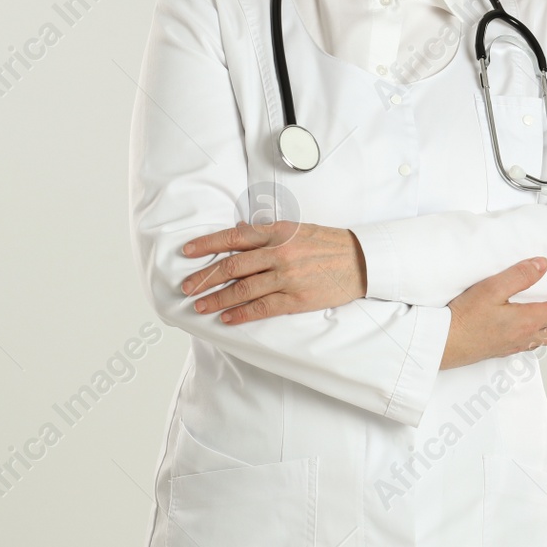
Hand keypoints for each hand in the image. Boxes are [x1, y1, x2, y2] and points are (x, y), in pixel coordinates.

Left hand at [178, 222, 366, 323]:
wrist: (361, 260)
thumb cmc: (326, 243)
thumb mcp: (295, 228)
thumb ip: (266, 232)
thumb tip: (238, 231)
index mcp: (276, 232)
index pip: (233, 237)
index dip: (206, 244)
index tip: (187, 252)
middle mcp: (278, 253)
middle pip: (232, 266)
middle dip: (204, 277)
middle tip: (185, 287)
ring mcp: (287, 277)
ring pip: (243, 289)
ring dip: (217, 299)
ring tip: (199, 306)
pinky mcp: (297, 299)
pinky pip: (263, 308)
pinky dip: (242, 313)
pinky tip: (227, 318)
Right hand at [441, 257, 546, 369]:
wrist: (444, 345)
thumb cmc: (463, 318)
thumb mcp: (490, 289)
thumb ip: (518, 276)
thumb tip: (542, 265)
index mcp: (527, 320)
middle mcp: (526, 335)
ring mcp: (514, 344)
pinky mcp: (502, 349)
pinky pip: (535, 343)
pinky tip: (541, 336)